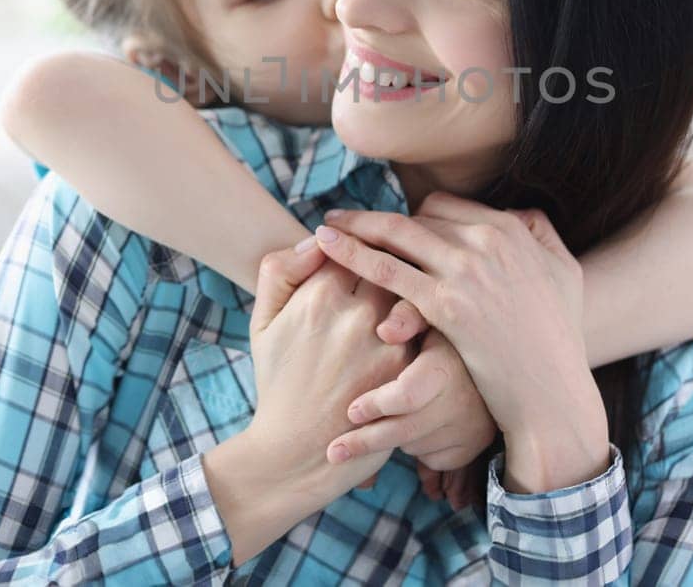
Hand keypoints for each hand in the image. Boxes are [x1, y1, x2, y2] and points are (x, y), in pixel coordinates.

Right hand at [240, 238, 414, 504]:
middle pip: (392, 262)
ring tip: (404, 302)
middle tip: (398, 267)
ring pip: (415, 292)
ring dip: (414, 290)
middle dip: (395, 262)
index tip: (367, 252)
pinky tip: (426, 326)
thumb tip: (318, 239)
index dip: (364, 244)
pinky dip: (428, 322)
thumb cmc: (279, 382)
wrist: (295, 453)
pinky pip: (430, 329)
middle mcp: (355, 313)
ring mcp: (387, 343)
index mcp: (319, 294)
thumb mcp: (262, 322)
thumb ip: (280, 270)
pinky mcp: (409, 371)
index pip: (357, 243)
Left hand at [316, 194, 610, 491]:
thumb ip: (540, 235)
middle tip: (342, 219)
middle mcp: (488, 240)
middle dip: (375, 221)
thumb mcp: (564, 273)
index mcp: (510, 229)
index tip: (387, 229)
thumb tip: (519, 215)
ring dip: (355, 225)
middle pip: (416, 219)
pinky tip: (326, 248)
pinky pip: (388, 270)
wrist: (552, 394)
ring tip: (325, 225)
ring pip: (396, 235)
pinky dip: (353, 253)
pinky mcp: (447, 305)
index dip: (411, 219)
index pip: (443, 208)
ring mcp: (466, 271)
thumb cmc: (559, 340)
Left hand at [325, 326, 495, 507]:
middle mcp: (464, 399)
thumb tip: (386, 332)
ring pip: (415, 445)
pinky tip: (414, 427)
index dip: (376, 405)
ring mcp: (471, 427)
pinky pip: (432, 459)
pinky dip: (417, 449)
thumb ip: (407, 315)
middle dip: (366, 441)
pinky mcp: (473, 447)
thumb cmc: (446, 336)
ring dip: (393, 439)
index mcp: (448, 363)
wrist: (494, 361)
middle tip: (335, 450)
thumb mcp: (430, 316)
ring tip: (384, 420)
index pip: (407, 395)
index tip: (351, 411)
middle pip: (405, 430)